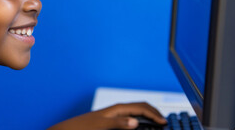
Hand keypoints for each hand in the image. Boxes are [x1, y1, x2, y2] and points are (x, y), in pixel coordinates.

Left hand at [47, 102, 166, 129]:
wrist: (70, 129)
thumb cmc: (84, 126)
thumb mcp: (102, 125)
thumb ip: (119, 123)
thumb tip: (136, 122)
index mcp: (117, 108)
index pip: (141, 107)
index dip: (154, 114)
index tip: (164, 122)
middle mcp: (117, 109)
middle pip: (140, 107)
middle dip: (153, 112)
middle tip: (164, 121)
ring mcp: (114, 114)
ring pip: (136, 111)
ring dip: (147, 115)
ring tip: (156, 121)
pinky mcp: (111, 120)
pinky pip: (130, 117)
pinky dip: (139, 119)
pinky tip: (140, 125)